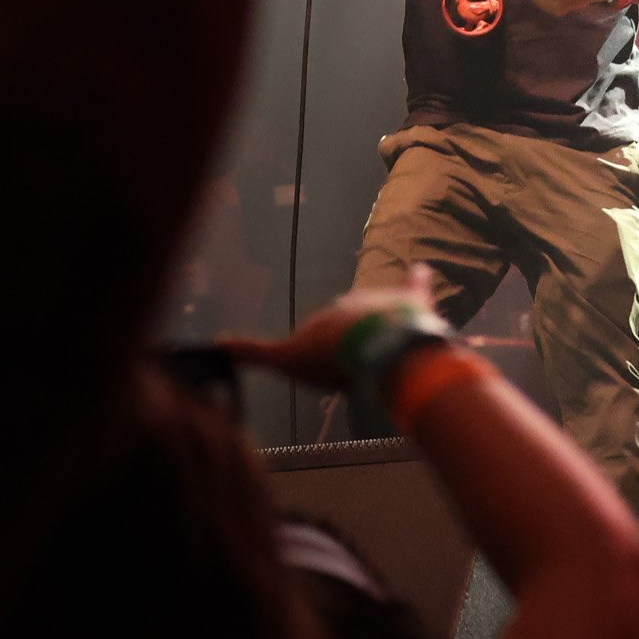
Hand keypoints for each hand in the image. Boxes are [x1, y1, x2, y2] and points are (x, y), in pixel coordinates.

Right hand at [221, 265, 436, 387]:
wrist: (373, 343)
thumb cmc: (331, 354)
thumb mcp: (286, 358)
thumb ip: (252, 351)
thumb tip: (215, 343)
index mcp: (328, 316)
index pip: (327, 332)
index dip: (331, 353)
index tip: (336, 370)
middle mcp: (354, 301)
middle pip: (355, 323)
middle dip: (358, 340)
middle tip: (362, 365)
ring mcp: (383, 300)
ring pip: (385, 311)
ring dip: (388, 327)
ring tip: (394, 351)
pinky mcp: (409, 300)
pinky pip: (415, 284)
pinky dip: (418, 278)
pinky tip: (423, 268)